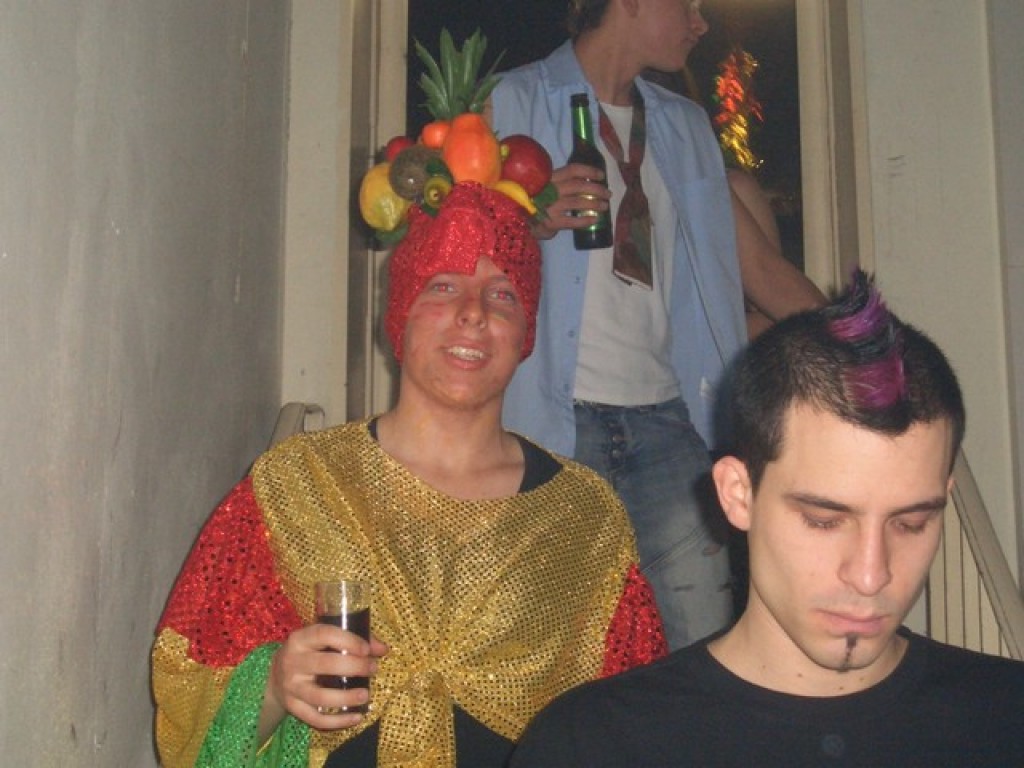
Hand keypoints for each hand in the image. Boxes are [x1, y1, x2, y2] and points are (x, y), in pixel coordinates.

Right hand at [264, 625, 388, 732]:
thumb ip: (352, 640)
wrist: (274, 676)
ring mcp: (291, 687)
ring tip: (366, 695)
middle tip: (373, 669)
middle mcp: (292, 661)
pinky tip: (357, 717)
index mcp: (301, 639)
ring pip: (320, 697)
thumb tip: (383, 649)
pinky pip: (315, 719)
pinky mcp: (292, 707)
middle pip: (325, 665)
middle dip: (354, 667)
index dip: (348, 640)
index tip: (367, 649)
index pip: (324, 634)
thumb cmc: (308, 653)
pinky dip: (338, 721)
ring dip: (346, 698)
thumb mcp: (322, 640)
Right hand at [531, 163, 610, 239]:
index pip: (573, 170)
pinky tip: (594, 219)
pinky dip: (586, 220)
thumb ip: (555, 186)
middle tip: (608, 193)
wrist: (514, 220)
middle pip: (579, 185)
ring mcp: (551, 206)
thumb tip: (576, 186)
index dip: (590, 171)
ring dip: (595, 203)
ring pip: (579, 202)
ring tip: (604, 206)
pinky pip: (573, 221)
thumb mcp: (540, 188)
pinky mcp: (552, 222)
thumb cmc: (529, 203)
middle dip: (597, 189)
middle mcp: (551, 189)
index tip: (602, 175)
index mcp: (549, 178)